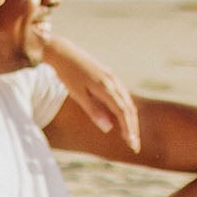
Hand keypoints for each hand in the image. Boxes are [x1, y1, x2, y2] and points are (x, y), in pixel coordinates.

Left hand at [43, 33, 139, 152]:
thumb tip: (108, 128)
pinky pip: (122, 95)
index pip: (123, 112)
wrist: (62, 52)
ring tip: (129, 136)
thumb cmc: (67, 74)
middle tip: (134, 145)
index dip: (129, 129)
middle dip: (133, 128)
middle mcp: (113, 82)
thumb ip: (93, 111)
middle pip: (129, 108)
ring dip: (130, 119)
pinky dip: (125, 109)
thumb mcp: (77, 94)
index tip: (132, 144)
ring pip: (127, 102)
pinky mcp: (109, 76)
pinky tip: (122, 118)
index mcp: (106, 87)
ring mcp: (112, 78)